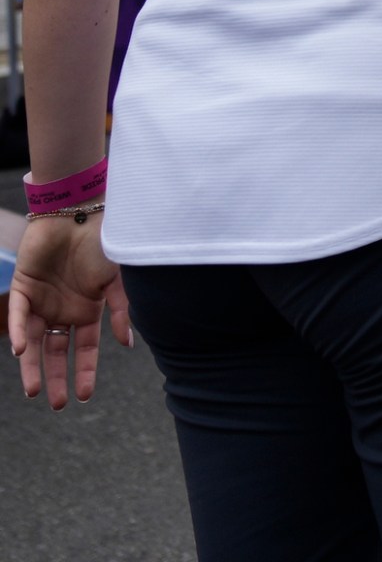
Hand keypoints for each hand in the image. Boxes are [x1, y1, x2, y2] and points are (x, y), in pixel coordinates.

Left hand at [10, 217, 132, 409]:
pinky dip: (20, 333)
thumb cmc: (104, 244)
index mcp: (88, 311)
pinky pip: (19, 316)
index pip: (84, 349)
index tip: (83, 396)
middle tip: (57, 403)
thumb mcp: (119, 280)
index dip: (84, 371)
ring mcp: (42, 300)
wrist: (79, 213)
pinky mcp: (23, 287)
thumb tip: (127, 344)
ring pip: (33, 341)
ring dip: (32, 366)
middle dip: (56, 378)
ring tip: (34, 391)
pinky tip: (23, 350)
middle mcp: (64, 310)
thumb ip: (121, 311)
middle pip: (57, 351)